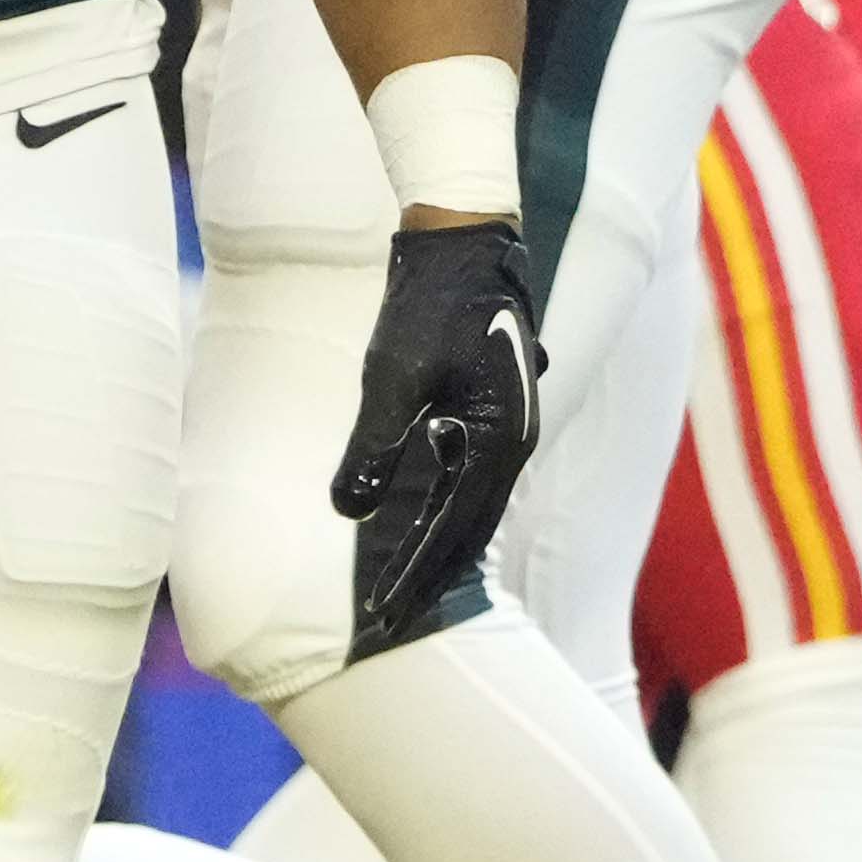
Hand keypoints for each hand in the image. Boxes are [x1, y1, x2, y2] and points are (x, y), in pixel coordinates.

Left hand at [330, 211, 540, 656]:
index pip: (454, 530)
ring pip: (470, 506)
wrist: (464, 240)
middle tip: (387, 621)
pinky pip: (468, 477)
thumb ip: (375, 445)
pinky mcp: (492, 409)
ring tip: (402, 587)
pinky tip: (416, 522)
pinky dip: (442, 508)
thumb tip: (349, 511)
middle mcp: (513, 441)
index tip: (380, 615)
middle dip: (429, 576)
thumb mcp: (393, 374)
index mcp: (500, 440)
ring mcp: (507, 426)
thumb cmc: (429, 303)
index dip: (415, 575)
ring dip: (436, 547)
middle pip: (469, 530)